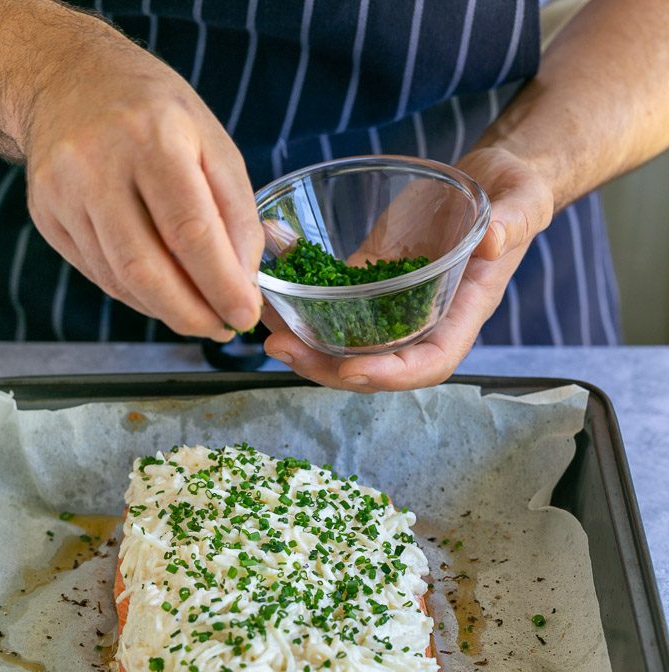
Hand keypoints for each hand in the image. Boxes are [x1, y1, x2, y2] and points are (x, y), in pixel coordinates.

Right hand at [24, 21, 262, 341]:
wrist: (65, 77)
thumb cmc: (153, 111)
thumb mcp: (211, 140)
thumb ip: (236, 212)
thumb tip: (244, 284)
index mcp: (152, 137)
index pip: (190, 231)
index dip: (220, 284)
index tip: (245, 315)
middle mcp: (98, 164)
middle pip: (145, 269)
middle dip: (190, 314)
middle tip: (222, 328)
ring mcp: (63, 193)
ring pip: (119, 280)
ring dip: (166, 309)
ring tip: (199, 312)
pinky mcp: (46, 216)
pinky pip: (99, 275)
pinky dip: (138, 295)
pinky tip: (162, 293)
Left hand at [263, 147, 553, 389]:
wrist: (490, 180)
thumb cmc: (515, 194)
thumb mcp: (523, 202)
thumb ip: (512, 222)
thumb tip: (491, 241)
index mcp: (464, 314)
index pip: (429, 364)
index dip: (391, 375)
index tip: (352, 368)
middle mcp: (424, 322)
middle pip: (374, 366)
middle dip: (326, 367)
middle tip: (282, 349)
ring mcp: (393, 307)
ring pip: (346, 343)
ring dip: (304, 344)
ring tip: (264, 329)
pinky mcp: (369, 283)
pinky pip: (333, 306)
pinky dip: (301, 306)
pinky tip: (270, 293)